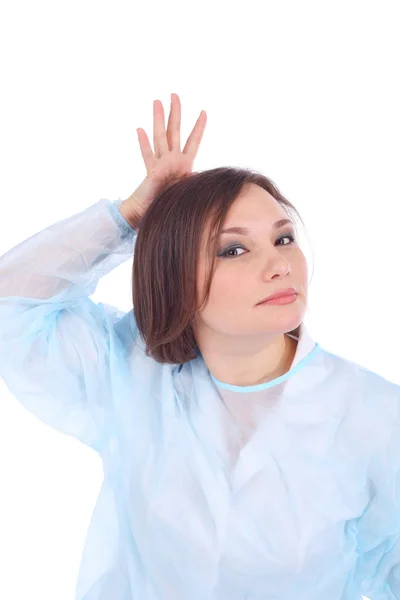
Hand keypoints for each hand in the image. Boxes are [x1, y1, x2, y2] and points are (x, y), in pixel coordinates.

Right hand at [122, 93, 206, 224]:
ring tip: (156, 102)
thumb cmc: (172, 207)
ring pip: (158, 137)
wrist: (154, 217)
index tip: (204, 112)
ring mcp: (159, 164)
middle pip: (173, 131)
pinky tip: (140, 129)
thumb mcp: (187, 192)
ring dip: (157, 120)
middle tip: (174, 94)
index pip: (192, 141)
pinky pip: (146, 154)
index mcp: (184, 164)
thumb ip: (190, 181)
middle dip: (175, 113)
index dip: (198, 127)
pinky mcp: (149, 172)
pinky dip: (143, 142)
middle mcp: (171, 161)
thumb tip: (197, 175)